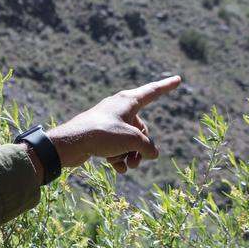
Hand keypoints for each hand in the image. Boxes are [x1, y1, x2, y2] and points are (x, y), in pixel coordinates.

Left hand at [47, 75, 181, 173]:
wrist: (71, 143)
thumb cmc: (103, 134)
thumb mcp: (132, 140)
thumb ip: (148, 146)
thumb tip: (151, 153)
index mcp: (128, 101)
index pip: (153, 92)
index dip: (166, 86)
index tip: (178, 79)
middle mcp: (119, 108)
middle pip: (142, 128)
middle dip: (142, 146)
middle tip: (137, 159)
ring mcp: (109, 122)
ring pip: (130, 140)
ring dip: (132, 155)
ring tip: (127, 165)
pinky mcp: (100, 136)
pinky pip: (117, 147)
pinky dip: (119, 157)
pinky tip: (118, 168)